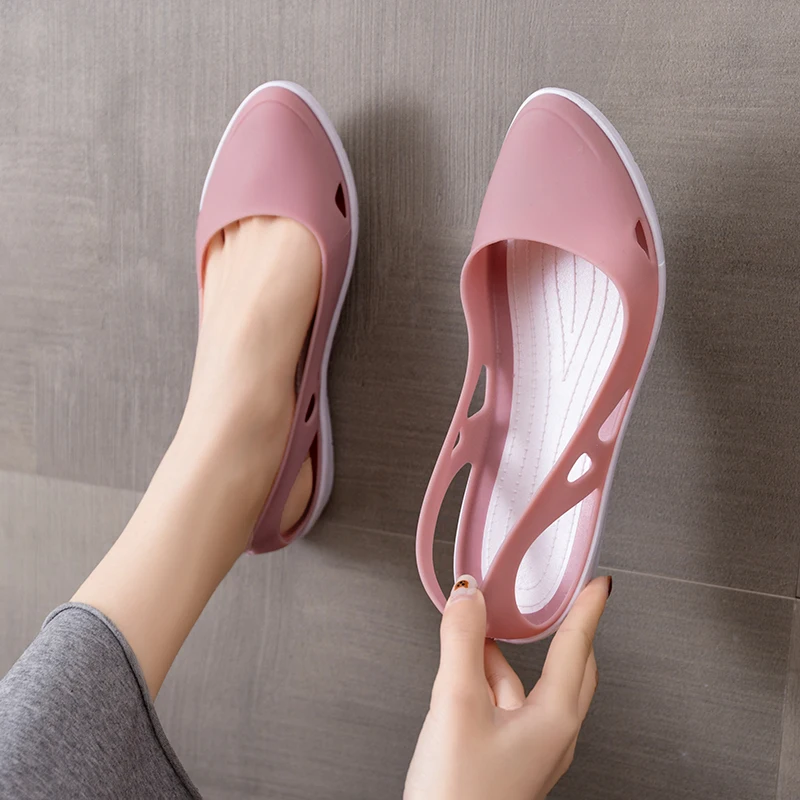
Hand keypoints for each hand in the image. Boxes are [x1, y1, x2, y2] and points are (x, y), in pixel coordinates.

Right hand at [405, 574, 610, 799]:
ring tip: (485, 625)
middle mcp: (550, 735)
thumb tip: (469, 596)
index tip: (598, 585)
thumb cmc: (461, 798)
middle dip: (563, 632)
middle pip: (568, 669)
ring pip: (529, 687)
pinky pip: (507, 705)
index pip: (577, 649)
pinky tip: (467, 669)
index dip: (587, 610)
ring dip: (510, 653)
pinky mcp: (505, 759)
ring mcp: (528, 750)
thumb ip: (462, 643)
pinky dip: (490, 677)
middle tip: (559, 601)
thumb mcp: (457, 705)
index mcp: (554, 719)